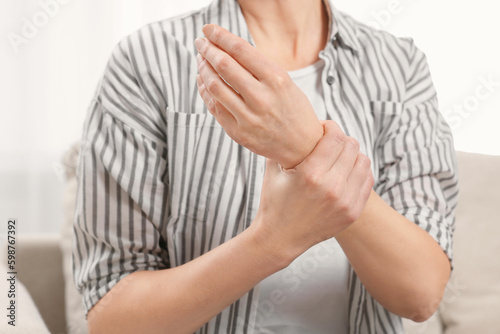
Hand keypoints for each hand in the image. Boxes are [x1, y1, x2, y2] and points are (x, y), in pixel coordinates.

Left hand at [195, 24, 323, 168]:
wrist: (302, 146)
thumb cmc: (293, 110)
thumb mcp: (285, 82)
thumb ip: (257, 67)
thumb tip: (225, 47)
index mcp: (277, 79)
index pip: (240, 50)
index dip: (219, 36)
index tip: (209, 29)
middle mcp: (262, 98)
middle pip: (223, 65)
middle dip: (207, 49)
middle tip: (200, 42)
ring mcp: (248, 118)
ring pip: (214, 86)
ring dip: (203, 68)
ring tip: (201, 60)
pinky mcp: (238, 133)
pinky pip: (214, 107)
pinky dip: (205, 90)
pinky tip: (204, 81)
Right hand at [253, 121, 373, 258]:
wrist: (280, 238)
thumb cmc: (274, 201)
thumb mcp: (274, 170)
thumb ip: (285, 145)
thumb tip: (293, 124)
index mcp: (310, 175)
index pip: (335, 137)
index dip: (331, 127)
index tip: (323, 128)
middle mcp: (331, 188)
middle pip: (351, 146)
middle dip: (341, 139)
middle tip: (330, 142)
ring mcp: (345, 202)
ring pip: (363, 161)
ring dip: (352, 155)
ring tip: (339, 157)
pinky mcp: (352, 212)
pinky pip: (367, 181)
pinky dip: (358, 172)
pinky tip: (345, 172)